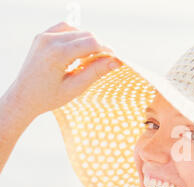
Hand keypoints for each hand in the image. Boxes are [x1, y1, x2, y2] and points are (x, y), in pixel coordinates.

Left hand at [6, 21, 122, 118]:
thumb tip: (116, 61)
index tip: (115, 60)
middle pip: (87, 34)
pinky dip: (76, 37)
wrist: (24, 97)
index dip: (107, 50)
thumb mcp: (75, 87)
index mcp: (57, 54)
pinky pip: (66, 29)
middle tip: (104, 63)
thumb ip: (96, 71)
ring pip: (78, 30)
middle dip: (99, 46)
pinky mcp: (42, 36)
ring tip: (88, 60)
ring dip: (88, 42)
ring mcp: (44, 36)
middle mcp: (49, 40)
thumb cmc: (49, 97)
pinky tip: (77, 52)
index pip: (92, 43)